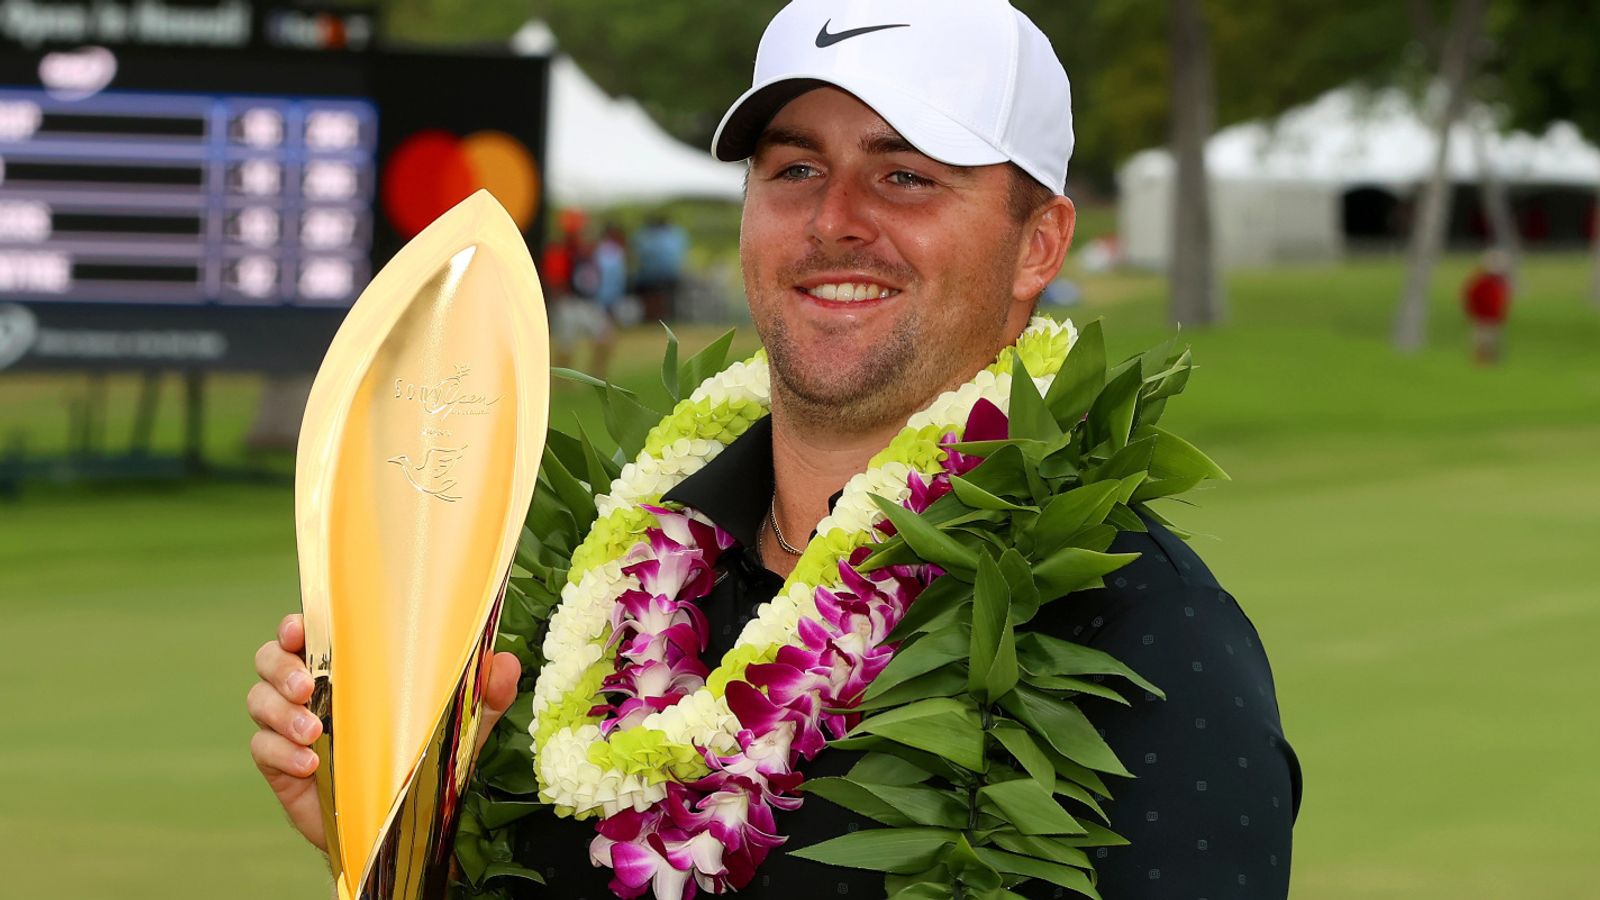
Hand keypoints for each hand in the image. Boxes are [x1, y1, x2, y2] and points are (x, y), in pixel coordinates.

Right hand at [247, 613, 521, 850]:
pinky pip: (262, 748)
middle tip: (307, 684)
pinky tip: (309, 765)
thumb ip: (484, 693)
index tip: (300, 628)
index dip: (297, 624)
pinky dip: (281, 752)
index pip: (311, 631)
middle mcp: (313, 689)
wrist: (400, 820)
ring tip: (315, 732)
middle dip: (281, 666)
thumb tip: (503, 662)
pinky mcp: (281, 765)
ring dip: (281, 712)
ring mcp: (292, 726)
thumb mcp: (462, 725)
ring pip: (259, 701)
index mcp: (349, 667)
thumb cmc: (424, 756)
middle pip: (270, 659)